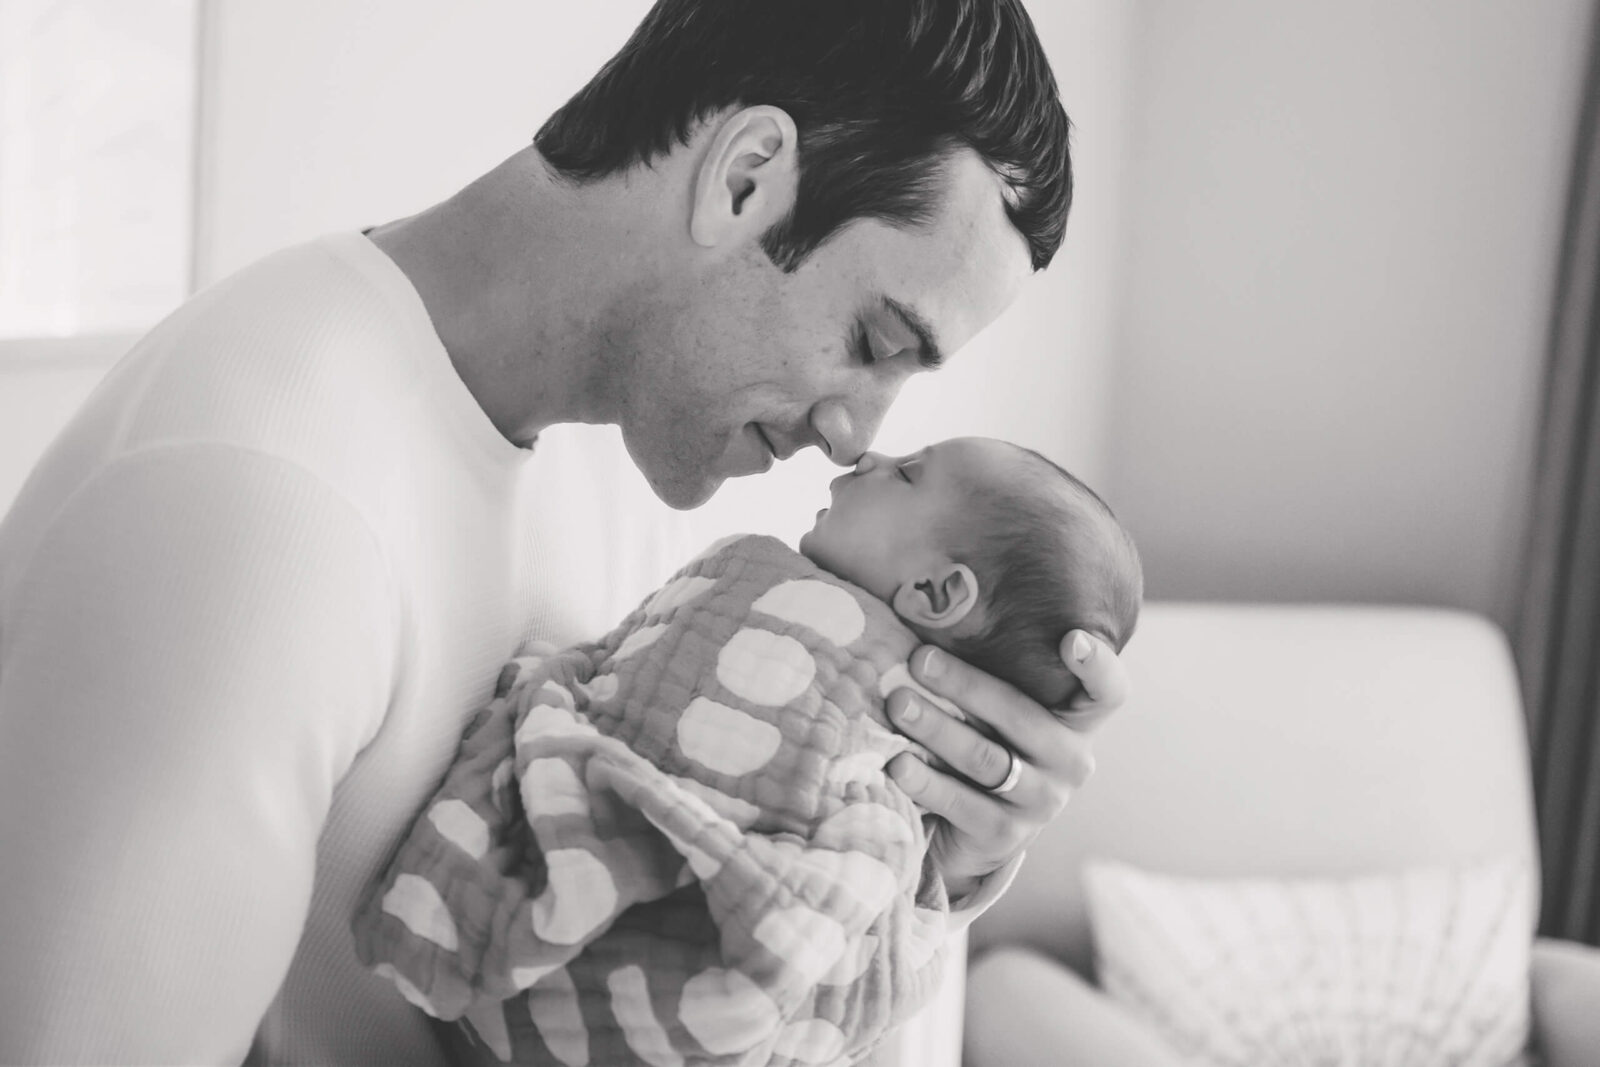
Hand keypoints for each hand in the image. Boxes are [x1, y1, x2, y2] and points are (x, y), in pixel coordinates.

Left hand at [884, 630, 1129, 897]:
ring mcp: (1040, 802)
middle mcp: (1069, 762)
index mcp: (1076, 721)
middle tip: (918, 659)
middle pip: (1021, 716)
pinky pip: (962, 804)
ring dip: (937, 728)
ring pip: (985, 758)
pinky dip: (926, 782)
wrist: (975, 832)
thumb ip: (992, 668)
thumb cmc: (986, 742)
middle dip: (965, 685)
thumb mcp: (999, 709)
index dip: (1097, 666)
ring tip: (897, 705)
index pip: (1108, 692)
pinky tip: (896, 763)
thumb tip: (933, 603)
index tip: (1071, 638)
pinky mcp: (1005, 836)